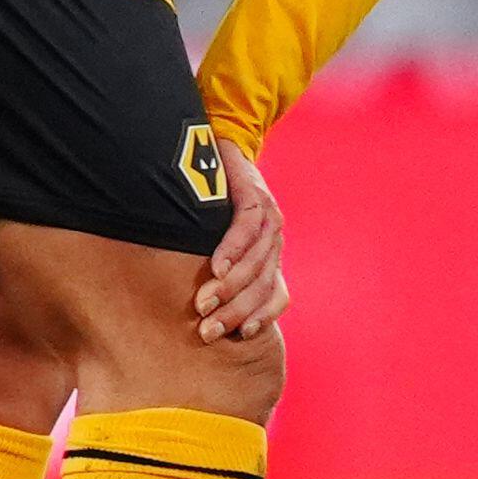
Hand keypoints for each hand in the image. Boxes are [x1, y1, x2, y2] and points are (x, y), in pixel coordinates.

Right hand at [195, 140, 286, 344]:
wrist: (220, 140)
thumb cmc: (210, 196)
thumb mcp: (218, 235)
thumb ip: (221, 264)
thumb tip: (201, 304)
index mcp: (269, 255)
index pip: (276, 296)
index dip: (259, 318)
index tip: (235, 338)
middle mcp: (275, 240)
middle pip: (263, 286)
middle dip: (236, 312)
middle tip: (208, 331)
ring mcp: (268, 218)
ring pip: (256, 263)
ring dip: (230, 287)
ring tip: (204, 305)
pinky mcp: (255, 194)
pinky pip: (247, 229)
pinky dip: (231, 250)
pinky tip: (215, 268)